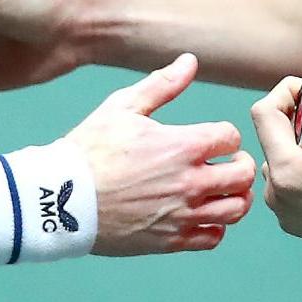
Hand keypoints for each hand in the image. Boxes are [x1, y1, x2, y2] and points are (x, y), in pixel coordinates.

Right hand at [67, 53, 256, 255]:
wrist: (58, 200)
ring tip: (221, 191)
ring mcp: (181, 214)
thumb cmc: (89, 150)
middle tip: (227, 164)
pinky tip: (202, 215)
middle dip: (241, 166)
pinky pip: (212, 238)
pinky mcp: (169, 240)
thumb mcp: (122, 107)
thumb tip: (190, 61)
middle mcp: (189, 181)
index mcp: (182, 145)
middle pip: (243, 175)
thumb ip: (162, 85)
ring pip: (235, 210)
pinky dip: (215, 227)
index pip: (231, 137)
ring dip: (235, 197)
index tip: (213, 139)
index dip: (226, 135)